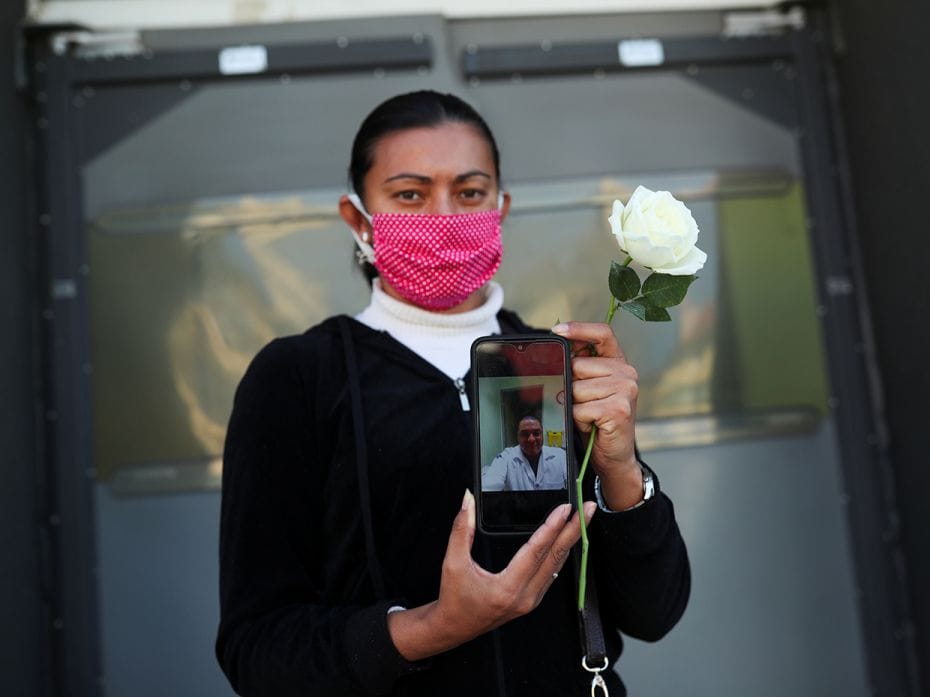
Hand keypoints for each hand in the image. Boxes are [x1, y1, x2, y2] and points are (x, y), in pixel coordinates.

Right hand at [388, 490, 595, 660]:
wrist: (453, 627)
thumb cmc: (453, 598)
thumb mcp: (453, 562)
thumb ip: (461, 529)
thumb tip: (468, 500)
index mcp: (507, 587)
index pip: (537, 550)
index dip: (552, 527)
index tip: (566, 508)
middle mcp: (525, 596)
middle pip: (555, 557)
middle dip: (575, 530)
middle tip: (589, 508)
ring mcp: (531, 601)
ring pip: (557, 566)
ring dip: (570, 541)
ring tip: (581, 520)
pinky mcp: (531, 600)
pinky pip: (551, 574)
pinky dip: (559, 553)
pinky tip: (565, 541)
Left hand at [552, 321, 643, 510]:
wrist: (614, 455)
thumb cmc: (597, 421)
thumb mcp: (587, 389)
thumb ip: (578, 369)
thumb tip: (553, 355)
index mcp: (618, 363)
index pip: (602, 333)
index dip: (579, 329)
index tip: (557, 330)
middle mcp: (626, 373)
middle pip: (578, 365)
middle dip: (571, 385)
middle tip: (582, 403)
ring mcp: (625, 390)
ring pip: (576, 388)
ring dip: (574, 405)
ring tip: (588, 416)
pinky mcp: (619, 408)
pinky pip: (580, 407)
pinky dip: (579, 419)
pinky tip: (591, 424)